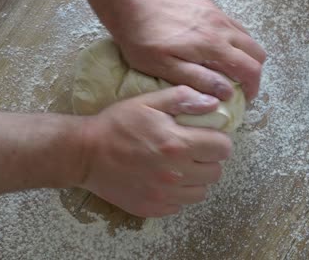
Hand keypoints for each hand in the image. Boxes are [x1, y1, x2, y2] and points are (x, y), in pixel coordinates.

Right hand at [78, 86, 231, 216]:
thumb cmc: (116, 124)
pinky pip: (179, 206)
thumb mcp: (147, 102)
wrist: (85, 154)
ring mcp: (163, 195)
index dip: (218, 141)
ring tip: (178, 168)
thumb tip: (214, 103)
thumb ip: (182, 99)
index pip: (222, 148)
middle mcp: (175, 174)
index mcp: (177, 144)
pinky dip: (177, 195)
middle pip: (215, 172)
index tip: (206, 138)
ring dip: (195, 179)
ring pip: (200, 192)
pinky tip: (163, 181)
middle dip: (208, 160)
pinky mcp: (152, 209)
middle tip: (191, 152)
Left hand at [87, 0, 265, 100]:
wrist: (129, 2)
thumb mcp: (163, 67)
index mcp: (212, 46)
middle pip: (256, 51)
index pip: (250, 69)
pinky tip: (214, 48)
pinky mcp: (208, 5)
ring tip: (227, 68)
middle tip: (239, 85)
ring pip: (247, 36)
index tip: (245, 98)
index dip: (253, 87)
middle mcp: (221, 27)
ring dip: (244, 55)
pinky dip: (233, 40)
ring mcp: (216, 14)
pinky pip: (233, 24)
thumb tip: (225, 92)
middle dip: (253, 72)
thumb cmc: (142, 37)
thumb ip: (197, 79)